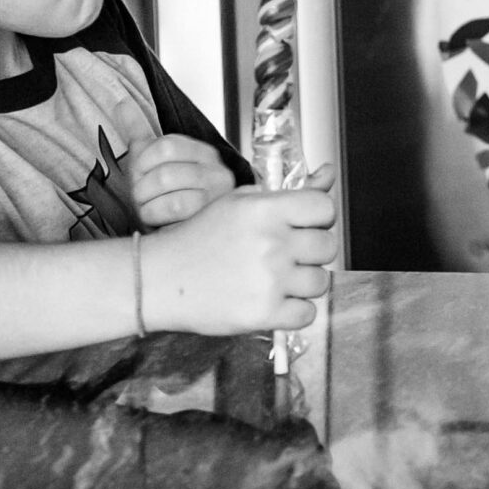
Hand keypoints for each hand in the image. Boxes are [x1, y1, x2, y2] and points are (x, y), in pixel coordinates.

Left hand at [117, 135, 239, 228]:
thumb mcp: (153, 163)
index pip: (165, 145)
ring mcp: (218, 193)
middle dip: (143, 186)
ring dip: (147, 202)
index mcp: (202, 153)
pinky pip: (174, 206)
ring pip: (167, 184)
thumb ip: (140, 132)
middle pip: (164, 167)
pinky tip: (159, 221)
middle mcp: (216, 169)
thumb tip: (121, 102)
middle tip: (143, 197)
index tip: (140, 175)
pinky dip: (156, 214)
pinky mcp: (213, 214)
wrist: (187, 240)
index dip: (143, 162)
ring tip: (151, 209)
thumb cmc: (168, 200)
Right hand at [139, 165, 338, 334]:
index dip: (319, 219)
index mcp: (264, 210)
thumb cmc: (198, 238)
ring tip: (275, 280)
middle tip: (286, 256)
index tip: (304, 227)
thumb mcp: (237, 203)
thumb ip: (285, 194)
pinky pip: (307, 314)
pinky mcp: (264, 313)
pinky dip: (294, 311)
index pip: (324, 208)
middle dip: (311, 253)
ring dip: (303, 283)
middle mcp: (270, 242)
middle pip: (327, 247)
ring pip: (320, 282)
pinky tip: (272, 301)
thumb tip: (329, 174)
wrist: (159, 279)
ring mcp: (269, 280)